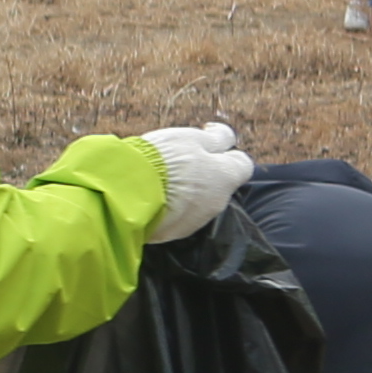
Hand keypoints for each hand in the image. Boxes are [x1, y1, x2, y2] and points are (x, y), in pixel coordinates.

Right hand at [138, 120, 251, 244]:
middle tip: (178, 161)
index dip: (226, 153)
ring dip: (185, 192)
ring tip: (159, 179)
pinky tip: (150, 196)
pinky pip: (175, 217)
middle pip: (217, 185)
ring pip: (196, 202)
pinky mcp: (171, 234)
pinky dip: (168, 206)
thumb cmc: (164, 160)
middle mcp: (216, 203)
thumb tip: (227, 138)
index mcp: (226, 178)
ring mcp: (194, 222)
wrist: (128, 194)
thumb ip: (216, 138)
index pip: (243, 165)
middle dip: (203, 174)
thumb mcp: (193, 138)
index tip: (206, 145)